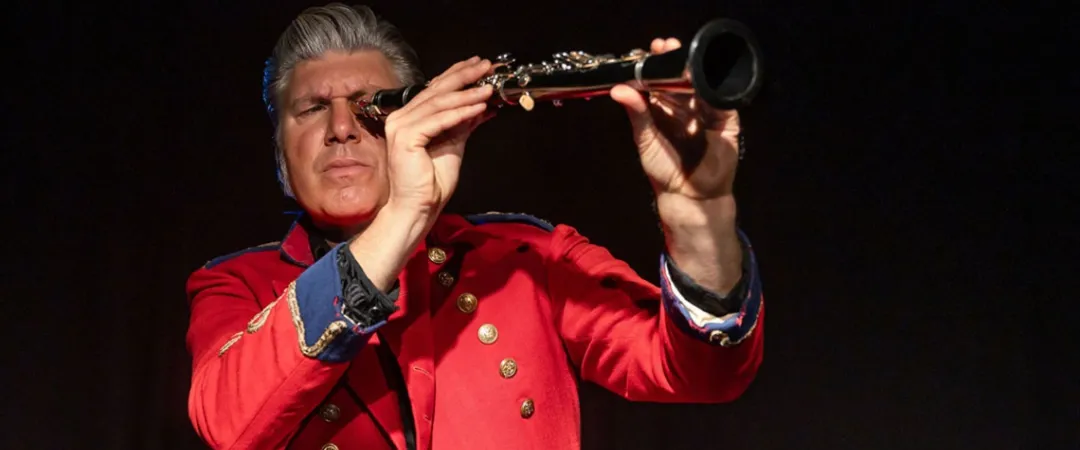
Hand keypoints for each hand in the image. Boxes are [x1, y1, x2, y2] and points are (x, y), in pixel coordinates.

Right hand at [349, 57, 494, 291]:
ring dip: (467, 94)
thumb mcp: (454, 143)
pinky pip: (438, 120)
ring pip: (439, 103)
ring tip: (489, 89)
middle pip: (437, 90)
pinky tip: (479, 107)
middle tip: (487, 67)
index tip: (480, 66)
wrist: (419, 208)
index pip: (436, 89)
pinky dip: (460, 113)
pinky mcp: (406, 138)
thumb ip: (464, 122)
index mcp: (410, 117)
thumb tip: (483, 104)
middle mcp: (401, 117)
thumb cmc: (432, 182)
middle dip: (464, 77)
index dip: (458, 74)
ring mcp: (401, 126)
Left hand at [609, 38, 741, 201]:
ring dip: (694, 68)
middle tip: (665, 46)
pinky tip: (706, 77)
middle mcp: (684, 105)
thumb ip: (637, 114)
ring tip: (684, 57)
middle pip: (681, 75)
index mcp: (662, 108)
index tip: (649, 50)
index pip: (659, 78)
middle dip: (673, 59)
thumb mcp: (646, 140)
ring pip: (702, 83)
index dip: (654, 63)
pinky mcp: (725, 119)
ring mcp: (706, 110)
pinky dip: (715, 87)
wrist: (691, 196)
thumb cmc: (664, 170)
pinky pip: (722, 99)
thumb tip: (618, 89)